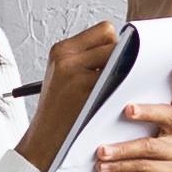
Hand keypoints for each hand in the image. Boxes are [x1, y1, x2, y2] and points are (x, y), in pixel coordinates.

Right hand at [13, 27, 120, 171]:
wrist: (44, 141)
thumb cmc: (59, 111)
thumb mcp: (64, 76)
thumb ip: (87, 58)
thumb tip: (127, 47)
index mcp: (61, 50)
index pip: (105, 30)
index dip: (114, 44)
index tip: (113, 61)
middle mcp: (66, 57)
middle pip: (114, 40)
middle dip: (119, 57)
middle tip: (114, 78)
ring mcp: (75, 74)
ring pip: (119, 58)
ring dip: (122, 72)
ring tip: (112, 90)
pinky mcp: (85, 91)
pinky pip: (118, 80)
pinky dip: (122, 87)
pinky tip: (115, 99)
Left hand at [96, 62, 171, 171]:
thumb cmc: (129, 156)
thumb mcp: (129, 130)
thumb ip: (130, 112)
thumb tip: (108, 86)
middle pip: (169, 115)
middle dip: (147, 112)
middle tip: (127, 110)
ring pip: (150, 145)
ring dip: (122, 148)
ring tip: (101, 150)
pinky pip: (144, 166)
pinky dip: (120, 165)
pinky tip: (103, 166)